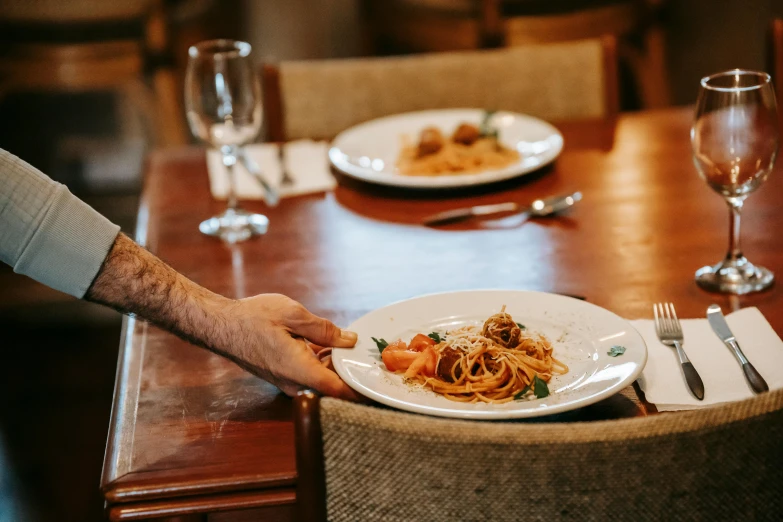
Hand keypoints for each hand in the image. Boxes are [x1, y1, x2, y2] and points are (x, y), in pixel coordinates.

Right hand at [219, 293, 359, 399]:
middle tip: (371, 357)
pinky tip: (326, 345)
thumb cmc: (253, 318)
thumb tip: (350, 340)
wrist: (221, 326)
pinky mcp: (283, 377)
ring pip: (322, 381)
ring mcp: (287, 383)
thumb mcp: (294, 315)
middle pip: (333, 387)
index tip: (380, 387)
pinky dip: (322, 364)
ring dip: (336, 366)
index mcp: (300, 370)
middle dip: (352, 373)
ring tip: (350, 345)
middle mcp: (295, 383)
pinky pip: (310, 376)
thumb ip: (325, 329)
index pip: (340, 391)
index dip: (362, 391)